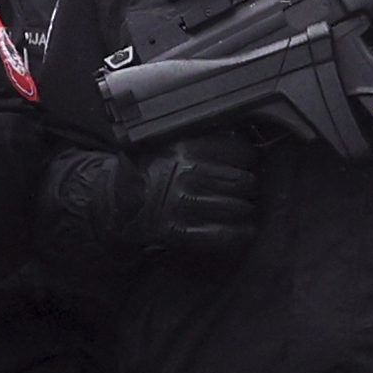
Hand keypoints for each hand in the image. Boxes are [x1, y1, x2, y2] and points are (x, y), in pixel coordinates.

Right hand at [131, 140, 259, 256]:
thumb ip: (207, 140)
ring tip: (244, 207)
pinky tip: (247, 230)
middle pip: (244, 181)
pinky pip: (225, 235)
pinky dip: (241, 233)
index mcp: (188, 147)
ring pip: (239, 208)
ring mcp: (185, 205)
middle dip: (250, 186)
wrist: (122, 202)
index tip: (247, 163)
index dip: (249, 158)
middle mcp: (188, 174)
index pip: (241, 152)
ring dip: (247, 209)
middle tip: (247, 187)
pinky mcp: (181, 232)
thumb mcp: (176, 143)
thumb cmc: (155, 170)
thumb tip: (244, 137)